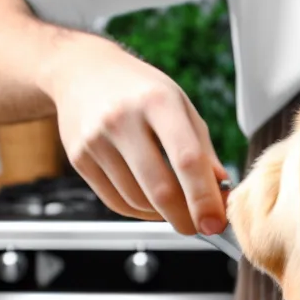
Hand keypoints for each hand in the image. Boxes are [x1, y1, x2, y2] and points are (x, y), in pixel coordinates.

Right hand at [40, 34, 227, 234]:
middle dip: (185, 218)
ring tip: (175, 206)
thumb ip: (202, 149)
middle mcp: (122, 120)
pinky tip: (151, 203)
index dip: (204, 198)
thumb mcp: (179, 104)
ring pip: (137, 201)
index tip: (215, 223)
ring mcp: (95, 140)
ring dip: (162, 215)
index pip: (186, 160)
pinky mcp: (78, 158)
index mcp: (157, 101)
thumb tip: (220, 191)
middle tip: (200, 228)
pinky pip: (116, 202)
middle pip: (159, 188)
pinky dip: (139, 211)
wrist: (81, 71)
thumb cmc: (140, 90)